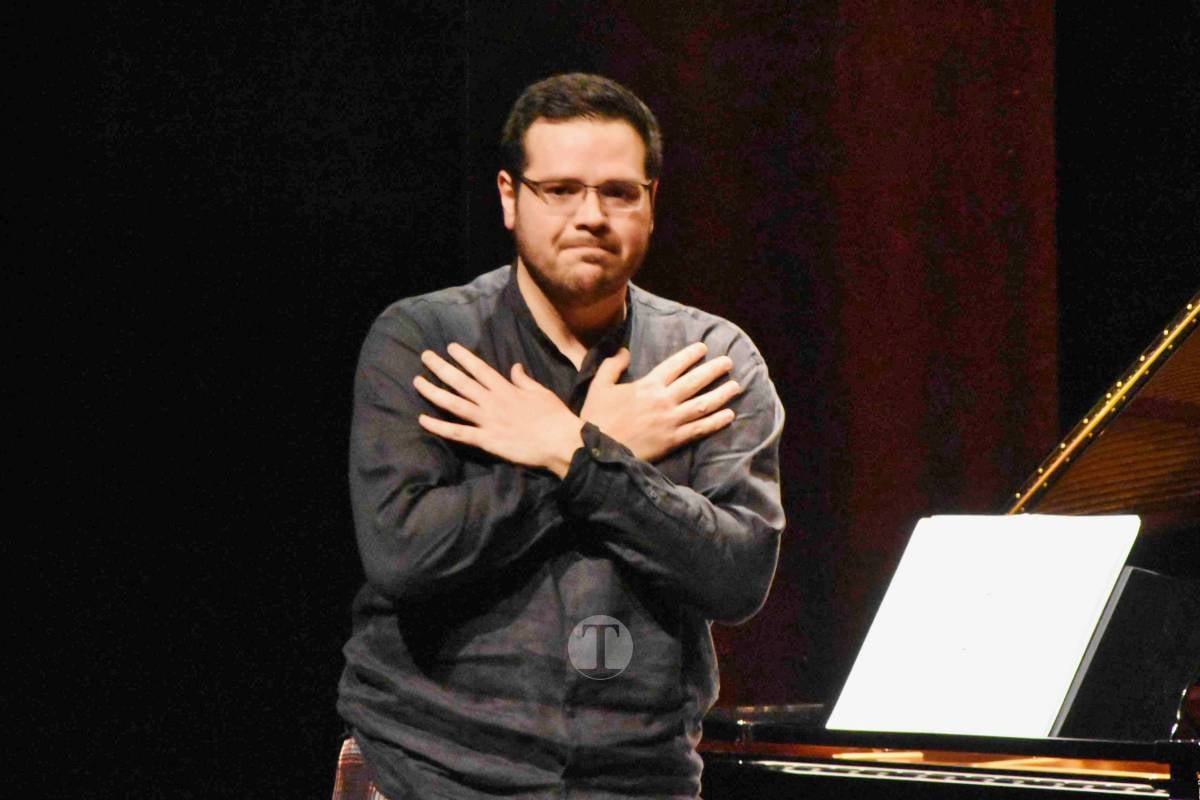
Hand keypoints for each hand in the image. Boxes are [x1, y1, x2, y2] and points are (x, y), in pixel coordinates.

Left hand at [413, 343, 582, 477]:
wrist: (560, 442)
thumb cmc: (554, 417)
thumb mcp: (541, 392)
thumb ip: (524, 380)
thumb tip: (514, 366)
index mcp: (507, 389)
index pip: (480, 368)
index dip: (464, 357)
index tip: (450, 347)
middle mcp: (493, 401)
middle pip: (462, 381)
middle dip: (442, 367)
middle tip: (425, 356)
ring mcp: (488, 420)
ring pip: (454, 404)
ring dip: (434, 392)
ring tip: (417, 381)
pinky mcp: (486, 440)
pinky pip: (458, 432)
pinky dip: (439, 427)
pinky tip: (422, 419)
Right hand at [580, 342, 741, 461]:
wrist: (596, 450)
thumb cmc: (596, 417)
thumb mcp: (599, 385)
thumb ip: (612, 365)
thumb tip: (624, 350)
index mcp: (648, 385)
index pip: (675, 365)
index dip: (691, 355)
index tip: (704, 348)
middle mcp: (664, 400)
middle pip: (695, 381)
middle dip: (714, 370)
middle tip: (728, 362)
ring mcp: (671, 421)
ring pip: (703, 404)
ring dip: (721, 394)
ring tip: (736, 386)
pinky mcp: (673, 440)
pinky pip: (699, 429)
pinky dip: (716, 422)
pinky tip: (729, 415)